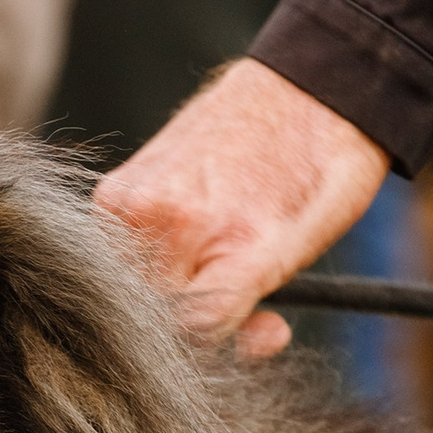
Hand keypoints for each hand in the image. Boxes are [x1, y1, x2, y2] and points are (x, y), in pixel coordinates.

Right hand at [95, 59, 390, 356]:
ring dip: (167, 292)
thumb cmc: (320, 169)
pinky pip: (118, 257)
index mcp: (232, 243)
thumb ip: (253, 307)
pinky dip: (149, 260)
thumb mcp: (304, 248)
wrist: (305, 85)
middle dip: (194, 324)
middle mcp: (171, 223)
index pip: (192, 335)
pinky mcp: (112, 193)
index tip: (253, 330)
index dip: (221, 344)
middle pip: (156, 319)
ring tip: (217, 259)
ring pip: (133, 291)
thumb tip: (236, 346)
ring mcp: (132, 205)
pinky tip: (189, 234)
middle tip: (247, 300)